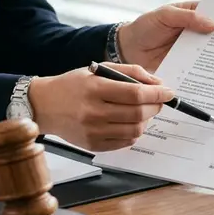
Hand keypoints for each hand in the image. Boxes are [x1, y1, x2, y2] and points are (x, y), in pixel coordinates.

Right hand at [28, 64, 174, 151]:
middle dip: (155, 107)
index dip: (157, 93)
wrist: (45, 105)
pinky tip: (128, 122)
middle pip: (138, 113)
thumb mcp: (99, 69)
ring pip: (135, 130)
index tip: (168, 92)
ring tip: (141, 111)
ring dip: (146, 120)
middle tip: (158, 101)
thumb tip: (158, 83)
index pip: (136, 93)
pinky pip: (125, 142)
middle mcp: (93, 112)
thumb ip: (130, 72)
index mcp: (95, 88)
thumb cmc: (74, 85)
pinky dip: (133, 132)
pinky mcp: (93, 145)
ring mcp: (92, 131)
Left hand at [116, 1, 213, 72]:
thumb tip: (213, 24)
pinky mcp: (187, 65)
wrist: (128, 50)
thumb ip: (187, 18)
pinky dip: (209, 71)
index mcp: (193, 14)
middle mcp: (196, 32)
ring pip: (212, 52)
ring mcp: (193, 50)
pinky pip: (201, 68)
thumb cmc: (145, 27)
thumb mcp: (165, 16)